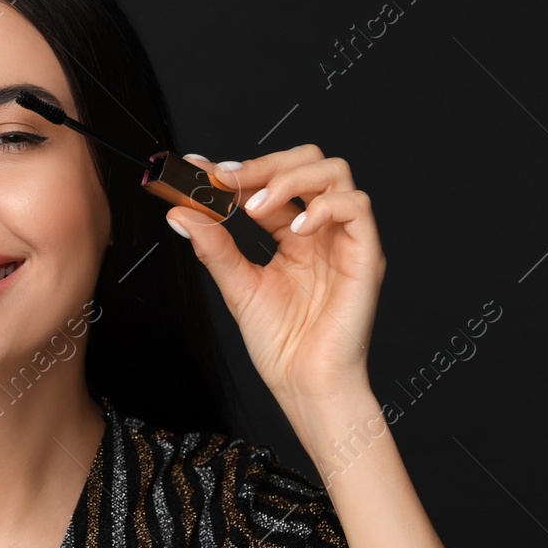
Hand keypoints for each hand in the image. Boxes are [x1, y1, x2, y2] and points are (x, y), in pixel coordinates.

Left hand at [168, 146, 384, 404]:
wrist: (304, 385)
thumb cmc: (281, 345)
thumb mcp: (238, 287)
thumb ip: (215, 247)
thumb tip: (181, 212)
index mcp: (294, 236)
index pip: (272, 183)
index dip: (238, 173)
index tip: (200, 171)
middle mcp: (322, 231)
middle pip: (309, 162)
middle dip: (265, 163)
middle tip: (227, 181)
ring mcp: (345, 240)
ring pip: (334, 173)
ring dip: (290, 178)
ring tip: (256, 207)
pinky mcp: (366, 255)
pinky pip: (357, 207)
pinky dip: (323, 207)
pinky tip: (295, 229)